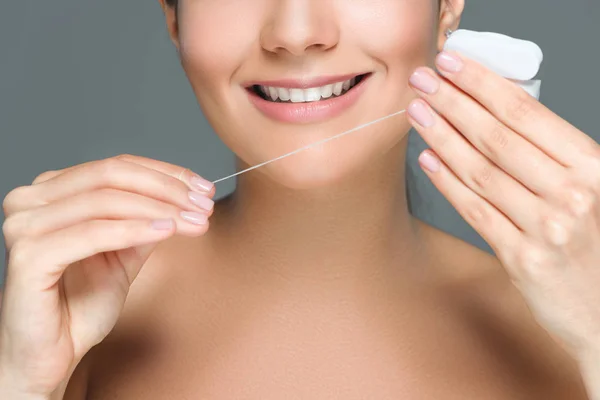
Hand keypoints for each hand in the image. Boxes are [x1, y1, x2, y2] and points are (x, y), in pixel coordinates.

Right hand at [0, 154, 214, 395]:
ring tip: (194, 220)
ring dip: (159, 208)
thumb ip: (145, 223)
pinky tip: (166, 231)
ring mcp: (24, 225)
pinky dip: (134, 229)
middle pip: (111, 175)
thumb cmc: (79, 306)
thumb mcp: (124, 254)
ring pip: (105, 200)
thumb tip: (183, 199)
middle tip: (203, 203)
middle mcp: (30, 200)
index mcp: (50, 193)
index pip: (115, 166)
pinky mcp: (28, 256)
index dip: (165, 174)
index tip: (203, 188)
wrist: (51, 355)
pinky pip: (93, 233)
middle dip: (167, 188)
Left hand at [406, 51, 599, 356]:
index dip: (483, 85)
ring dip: (443, 137)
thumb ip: (553, 155)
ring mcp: (546, 229)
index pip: (527, 113)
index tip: (453, 65)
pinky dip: (448, 184)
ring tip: (417, 114)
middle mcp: (572, 194)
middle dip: (454, 103)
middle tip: (422, 82)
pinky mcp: (522, 260)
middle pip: (498, 137)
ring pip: (481, 171)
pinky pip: (476, 212)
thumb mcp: (594, 187)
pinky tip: (428, 161)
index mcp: (593, 167)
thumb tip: (500, 113)